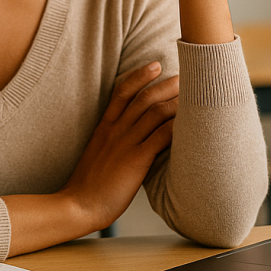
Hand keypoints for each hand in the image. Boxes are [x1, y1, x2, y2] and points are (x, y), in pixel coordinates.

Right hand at [59, 62, 177, 231]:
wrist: (78, 205)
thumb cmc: (89, 186)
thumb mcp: (97, 155)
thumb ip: (112, 142)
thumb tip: (130, 139)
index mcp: (105, 128)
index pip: (122, 93)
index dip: (139, 77)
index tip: (154, 65)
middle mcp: (115, 131)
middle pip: (143, 98)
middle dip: (165, 84)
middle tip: (184, 75)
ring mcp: (126, 144)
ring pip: (154, 113)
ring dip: (175, 102)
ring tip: (192, 95)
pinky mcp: (136, 160)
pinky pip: (161, 137)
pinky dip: (177, 127)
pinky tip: (189, 124)